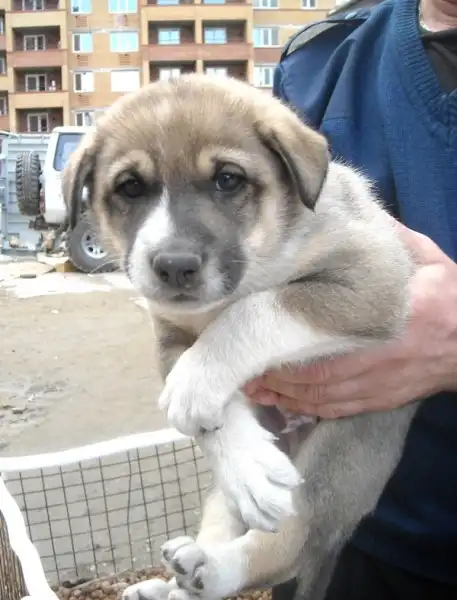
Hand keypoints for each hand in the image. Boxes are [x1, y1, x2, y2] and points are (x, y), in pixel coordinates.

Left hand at [244, 225, 456, 418]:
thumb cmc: (450, 296)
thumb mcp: (426, 258)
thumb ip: (390, 239)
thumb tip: (349, 215)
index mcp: (395, 315)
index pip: (335, 331)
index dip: (294, 339)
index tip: (260, 330)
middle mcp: (383, 355)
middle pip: (320, 374)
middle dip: (279, 374)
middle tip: (242, 366)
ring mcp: (381, 383)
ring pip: (323, 397)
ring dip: (285, 395)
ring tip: (252, 387)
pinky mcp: (382, 400)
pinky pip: (337, 409)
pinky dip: (306, 409)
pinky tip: (283, 402)